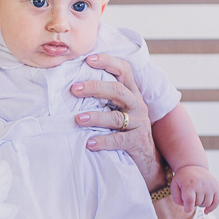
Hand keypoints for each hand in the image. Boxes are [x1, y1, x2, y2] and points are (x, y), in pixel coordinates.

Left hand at [72, 54, 163, 188]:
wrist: (147, 159)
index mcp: (131, 93)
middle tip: (74, 89)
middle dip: (95, 87)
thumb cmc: (124, 130)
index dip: (108, 62)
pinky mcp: (137, 141)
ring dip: (95, 117)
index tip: (88, 59)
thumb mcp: (117, 111)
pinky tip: (89, 143)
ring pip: (116, 117)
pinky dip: (103, 140)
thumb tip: (71, 88)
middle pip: (118, 90)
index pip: (124, 70)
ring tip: (78, 119)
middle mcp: (137, 105)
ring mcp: (139, 123)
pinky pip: (118, 140)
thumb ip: (103, 99)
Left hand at [171, 165, 218, 211]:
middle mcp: (201, 184)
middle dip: (193, 203)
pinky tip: (206, 211)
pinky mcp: (216, 186)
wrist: (193, 166)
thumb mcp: (174, 186)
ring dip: (201, 204)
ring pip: (207, 204)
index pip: (190, 201)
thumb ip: (177, 198)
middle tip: (190, 196)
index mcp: (189, 184)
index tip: (186, 209)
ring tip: (196, 197)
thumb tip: (187, 208)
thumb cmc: (182, 178)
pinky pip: (217, 201)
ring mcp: (210, 185)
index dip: (188, 208)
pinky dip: (212, 207)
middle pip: (198, 203)